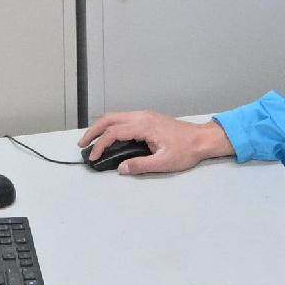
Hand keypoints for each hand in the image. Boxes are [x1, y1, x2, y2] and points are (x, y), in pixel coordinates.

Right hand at [79, 111, 227, 173]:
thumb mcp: (163, 162)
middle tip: (82, 144)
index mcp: (144, 125)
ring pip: (116, 117)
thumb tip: (121, 168)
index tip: (93, 156)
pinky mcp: (148, 119)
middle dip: (93, 131)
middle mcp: (142, 116)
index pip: (114, 132)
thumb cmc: (186, 150)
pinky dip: (111, 126)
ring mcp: (145, 116)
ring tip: (91, 141)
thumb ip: (140, 165)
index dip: (100, 144)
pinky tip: (109, 137)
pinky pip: (124, 119)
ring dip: (101, 127)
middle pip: (110, 119)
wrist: (202, 139)